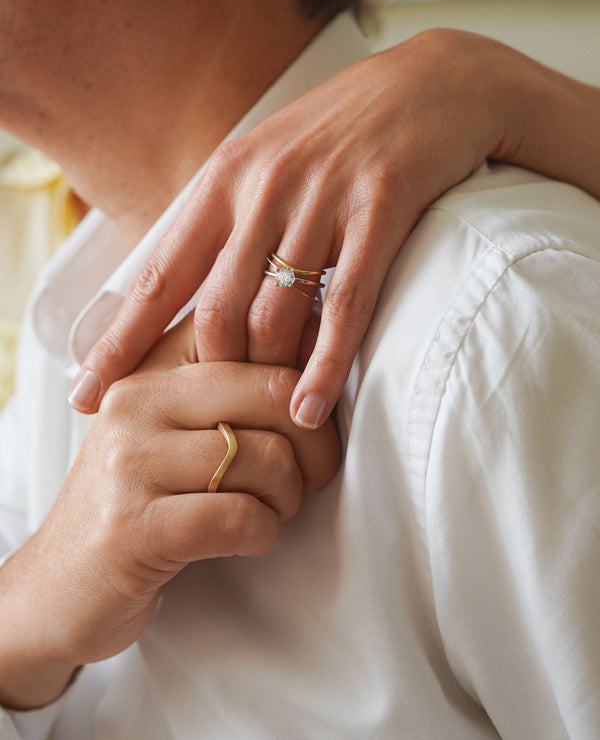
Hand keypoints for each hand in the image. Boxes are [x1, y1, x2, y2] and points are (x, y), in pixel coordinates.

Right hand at [0, 318, 339, 709]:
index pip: (254, 334)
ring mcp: (130, 462)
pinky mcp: (135, 527)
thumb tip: (318, 357)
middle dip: (315, 444)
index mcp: (152, 366)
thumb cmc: (137, 502)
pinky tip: (247, 539)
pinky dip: (264, 534)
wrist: (59, 586)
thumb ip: (228, 388)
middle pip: (274, 393)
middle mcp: (136, 401)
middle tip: (309, 475)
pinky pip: (240, 517)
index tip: (311, 421)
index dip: (304, 381)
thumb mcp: (171, 428)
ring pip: (267, 457)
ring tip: (269, 510)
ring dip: (288, 497)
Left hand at [70, 28, 598, 426]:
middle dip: (208, 373)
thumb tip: (191, 297)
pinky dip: (323, 364)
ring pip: (276, 313)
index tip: (85, 394)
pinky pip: (344, 304)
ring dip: (266, 378)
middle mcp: (264, 187)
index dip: (119, 341)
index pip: (157, 275)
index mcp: (224, 178)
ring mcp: (322, 197)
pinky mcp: (380, 208)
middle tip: (216, 417)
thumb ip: (227, 221)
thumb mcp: (266, 161)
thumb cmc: (340, 134)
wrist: (430, 82)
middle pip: (216, 308)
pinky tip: (309, 409)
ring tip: (266, 421)